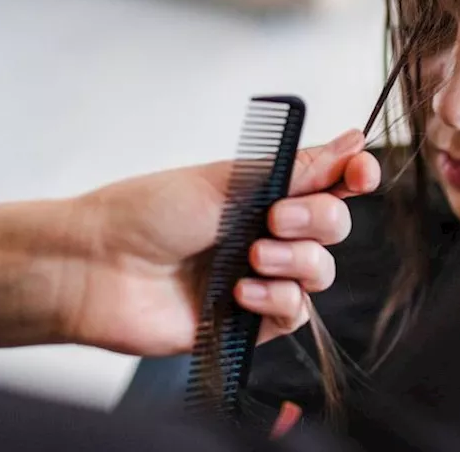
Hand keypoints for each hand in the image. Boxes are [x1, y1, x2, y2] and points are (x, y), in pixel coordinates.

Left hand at [66, 130, 379, 355]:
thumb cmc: (145, 213)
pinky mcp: (249, 320)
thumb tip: (349, 140)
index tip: (358, 173)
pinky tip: (239, 293)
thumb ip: (296, 168)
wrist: (100, 268)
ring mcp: (259, 275)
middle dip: (316, 220)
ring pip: (320, 271)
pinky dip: (276, 299)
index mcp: (261, 190)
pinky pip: (295, 312)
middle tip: (272, 220)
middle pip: (334, 225)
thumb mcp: (226, 179)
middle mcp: (266, 231)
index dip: (353, 176)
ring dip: (294, 262)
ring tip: (251, 258)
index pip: (329, 181)